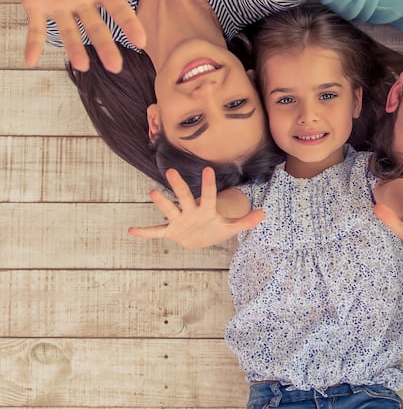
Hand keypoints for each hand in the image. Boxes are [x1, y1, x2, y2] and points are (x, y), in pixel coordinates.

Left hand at [21, 0, 172, 72]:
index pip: (118, 10)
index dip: (129, 24)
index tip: (140, 42)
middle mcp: (83, 5)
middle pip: (96, 27)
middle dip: (105, 46)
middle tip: (115, 67)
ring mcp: (61, 8)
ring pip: (69, 31)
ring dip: (74, 49)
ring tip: (82, 66)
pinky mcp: (38, 7)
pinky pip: (36, 27)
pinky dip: (33, 43)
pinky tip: (30, 59)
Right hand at [128, 167, 263, 248]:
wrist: (200, 239)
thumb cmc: (215, 229)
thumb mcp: (231, 227)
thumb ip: (246, 221)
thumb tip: (264, 214)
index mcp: (206, 209)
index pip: (208, 195)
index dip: (208, 184)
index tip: (208, 169)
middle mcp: (191, 211)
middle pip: (184, 197)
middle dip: (179, 186)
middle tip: (171, 171)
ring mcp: (179, 220)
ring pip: (170, 210)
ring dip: (162, 203)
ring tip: (153, 193)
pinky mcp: (171, 231)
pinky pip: (156, 232)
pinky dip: (145, 232)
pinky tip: (131, 231)